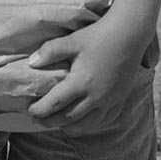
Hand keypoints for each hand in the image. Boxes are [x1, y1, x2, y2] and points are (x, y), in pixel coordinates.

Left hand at [25, 17, 145, 129]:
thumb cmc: (99, 35)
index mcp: (81, 82)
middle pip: (68, 118)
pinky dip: (90, 123)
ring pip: (86, 123)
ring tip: (57, 123)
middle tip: (37, 120)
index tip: (30, 111)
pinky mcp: (120, 98)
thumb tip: (31, 62)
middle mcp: (96, 96)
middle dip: (50, 122)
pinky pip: (104, 120)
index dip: (40, 110)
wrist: (130, 33)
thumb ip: (50, 51)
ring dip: (69, 126)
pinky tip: (83, 120)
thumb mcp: (72, 40)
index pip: (55, 104)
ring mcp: (110, 100)